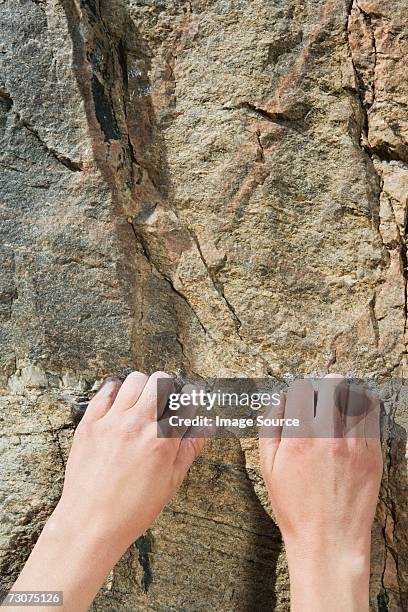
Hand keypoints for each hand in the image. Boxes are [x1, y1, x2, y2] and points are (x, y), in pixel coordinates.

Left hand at [8, 371, 203, 611]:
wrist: (90, 525)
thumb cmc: (133, 510)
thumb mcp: (171, 482)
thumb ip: (189, 450)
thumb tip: (205, 427)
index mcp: (162, 441)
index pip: (185, 402)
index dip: (191, 399)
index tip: (188, 401)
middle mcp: (138, 425)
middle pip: (160, 381)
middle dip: (168, 386)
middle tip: (165, 400)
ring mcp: (112, 422)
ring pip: (134, 380)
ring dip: (144, 386)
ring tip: (142, 402)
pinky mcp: (90, 424)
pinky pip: (105, 391)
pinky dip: (116, 391)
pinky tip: (119, 403)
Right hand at [259, 374, 382, 611]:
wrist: (328, 542)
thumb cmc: (294, 507)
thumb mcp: (268, 468)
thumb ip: (270, 427)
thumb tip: (279, 399)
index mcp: (300, 437)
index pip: (303, 389)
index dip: (299, 390)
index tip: (300, 398)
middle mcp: (329, 436)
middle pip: (334, 386)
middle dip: (326, 385)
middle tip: (323, 393)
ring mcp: (355, 446)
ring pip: (358, 398)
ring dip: (347, 396)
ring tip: (341, 404)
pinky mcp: (373, 456)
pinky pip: (372, 420)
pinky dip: (363, 413)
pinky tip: (353, 422)